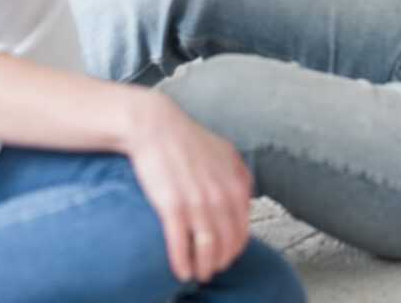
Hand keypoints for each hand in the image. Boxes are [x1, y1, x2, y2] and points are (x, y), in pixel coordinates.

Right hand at [127, 93, 251, 283]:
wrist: (155, 126)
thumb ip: (238, 175)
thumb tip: (245, 199)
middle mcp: (221, 195)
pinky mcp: (173, 207)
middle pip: (228, 244)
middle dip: (221, 263)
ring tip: (197, 275)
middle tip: (211, 269)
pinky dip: (182, 264)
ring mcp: (198, 202)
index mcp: (236, 183)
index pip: (243, 230)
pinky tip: (181, 272)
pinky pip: (181, 246)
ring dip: (204, 269)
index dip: (234, 249)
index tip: (225, 256)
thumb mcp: (224, 151)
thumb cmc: (187, 139)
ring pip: (208, 250)